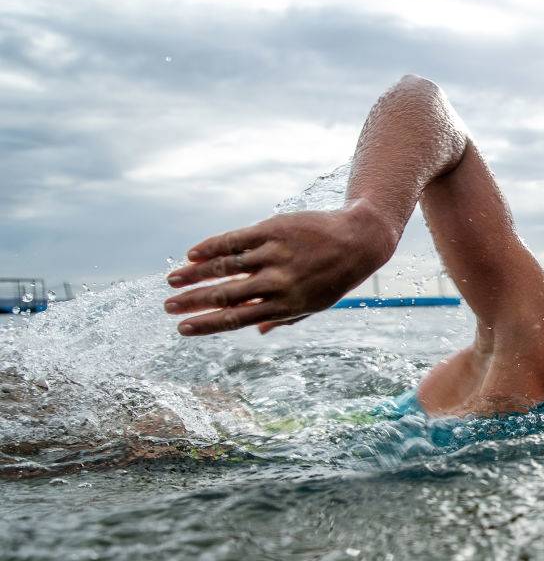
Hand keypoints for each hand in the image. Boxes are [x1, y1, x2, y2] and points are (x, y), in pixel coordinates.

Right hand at [164, 200, 395, 335]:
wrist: (358, 240)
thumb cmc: (334, 276)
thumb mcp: (315, 303)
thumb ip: (284, 317)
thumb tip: (256, 331)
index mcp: (287, 305)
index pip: (238, 318)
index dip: (208, 323)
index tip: (183, 328)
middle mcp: (279, 281)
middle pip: (227, 293)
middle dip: (193, 302)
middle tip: (168, 307)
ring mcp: (276, 254)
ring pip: (226, 266)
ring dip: (195, 274)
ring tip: (172, 281)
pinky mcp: (274, 230)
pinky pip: (236, 239)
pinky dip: (212, 247)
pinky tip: (193, 254)